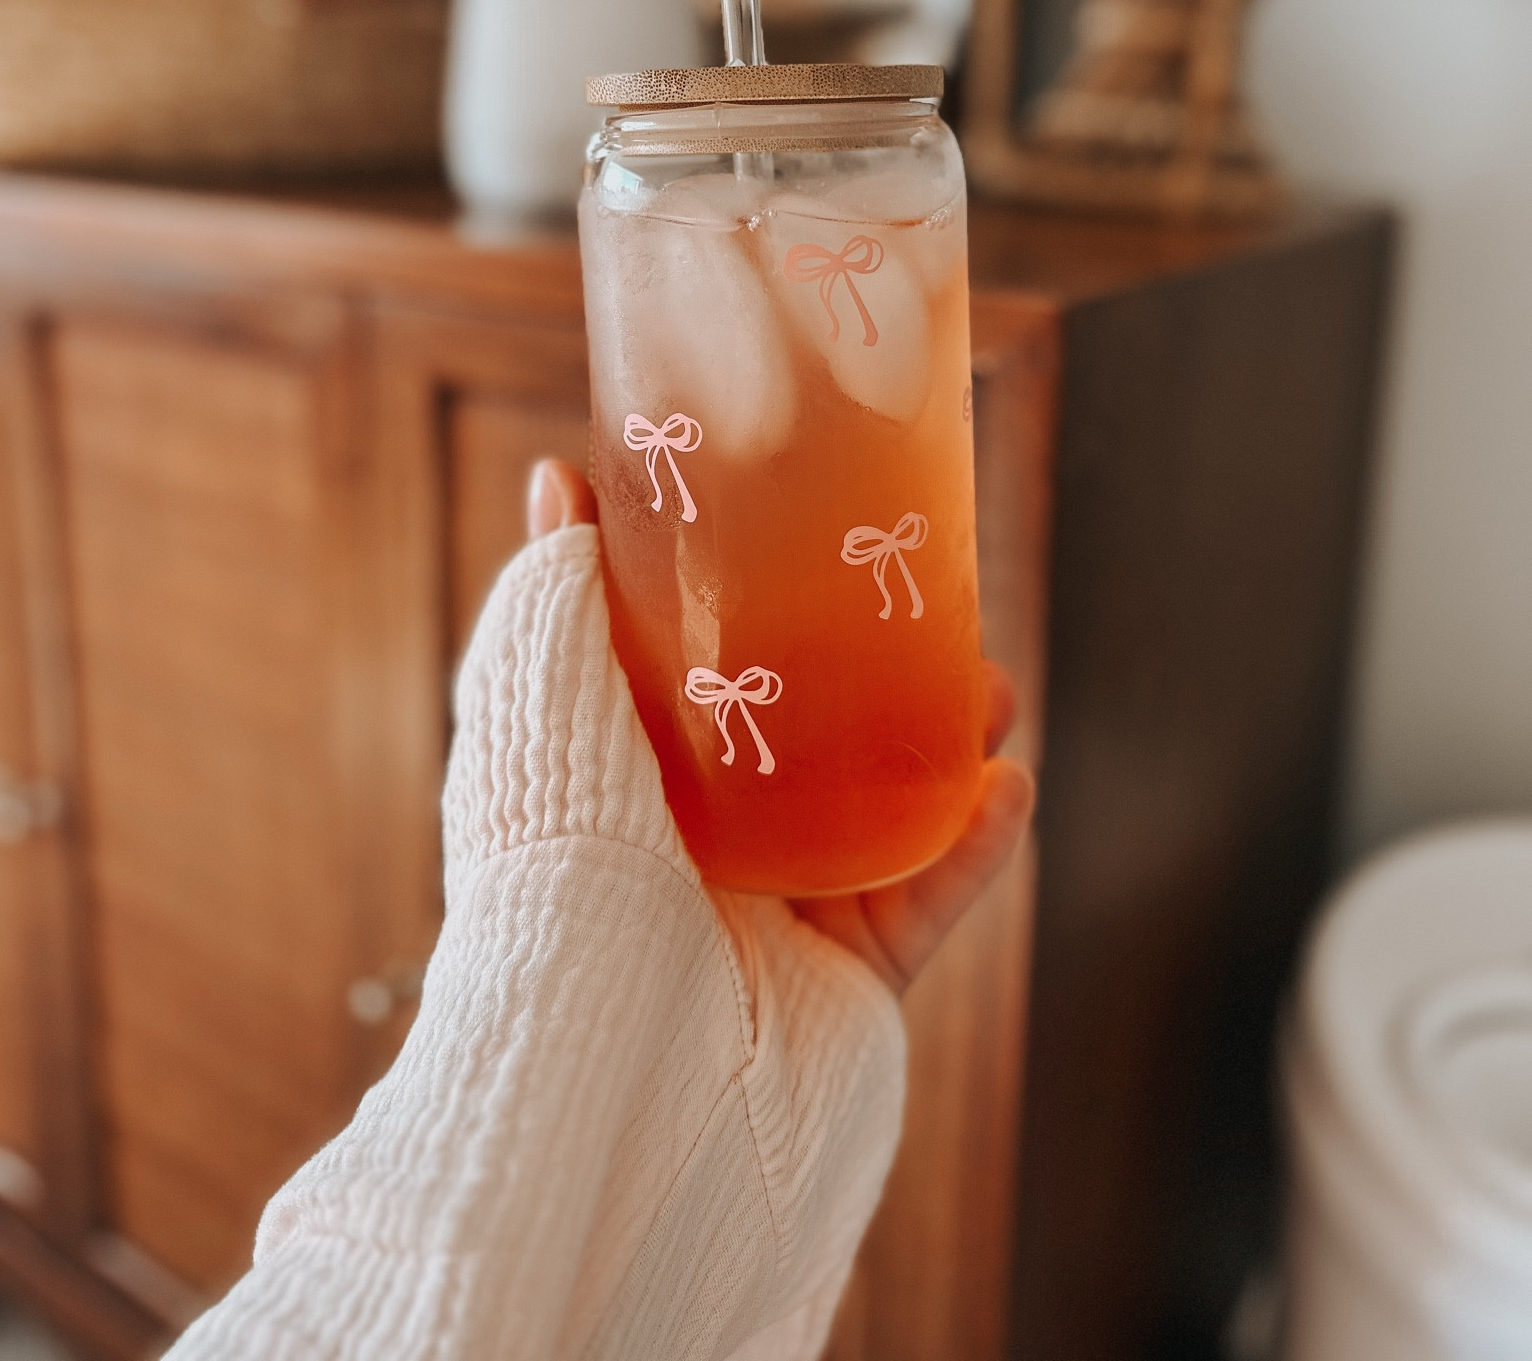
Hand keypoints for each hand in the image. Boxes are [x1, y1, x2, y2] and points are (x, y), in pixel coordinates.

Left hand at [527, 459, 1034, 998]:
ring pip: (894, 814)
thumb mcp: (544, 711)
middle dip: (893, 670)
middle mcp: (715, 844)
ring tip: (994, 689)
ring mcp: (788, 916)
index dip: (779, 609)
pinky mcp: (851, 983)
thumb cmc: (559, 878)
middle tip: (938, 605)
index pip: (720, 677)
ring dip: (955, 747)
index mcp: (642, 776)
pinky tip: (1007, 789)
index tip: (832, 535)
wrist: (613, 1078)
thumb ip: (559, 598)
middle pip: (826, 738)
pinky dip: (975, 847)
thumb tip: (561, 474)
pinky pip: (929, 904)